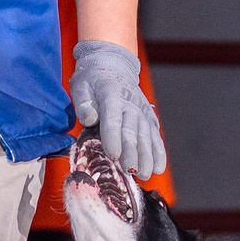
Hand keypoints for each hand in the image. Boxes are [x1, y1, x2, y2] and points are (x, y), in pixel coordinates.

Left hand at [69, 40, 165, 177]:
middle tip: (130, 171)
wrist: (112, 66)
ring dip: (146, 156)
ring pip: (146, 136)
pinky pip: (155, 136)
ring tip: (144, 174)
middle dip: (131, 152)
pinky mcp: (149, 118)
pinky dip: (158, 152)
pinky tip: (158, 168)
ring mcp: (142, 111)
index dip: (113, 138)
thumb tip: (89, 119)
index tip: (113, 155)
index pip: (113, 119)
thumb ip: (83, 102)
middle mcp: (130, 104)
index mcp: (111, 95)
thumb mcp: (81, 85)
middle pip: (132, 131)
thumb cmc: (92, 80)